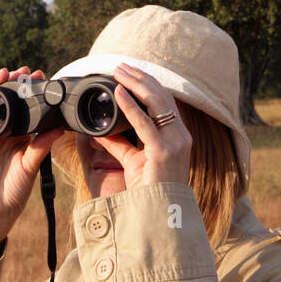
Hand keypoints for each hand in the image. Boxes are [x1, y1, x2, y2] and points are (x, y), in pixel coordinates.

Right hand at [0, 66, 65, 229]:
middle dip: (13, 84)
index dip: (29, 92)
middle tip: (25, 71)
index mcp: (17, 137)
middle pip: (5, 102)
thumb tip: (59, 128)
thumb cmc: (13, 190)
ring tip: (3, 73)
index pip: (23, 108)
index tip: (41, 77)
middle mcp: (0, 133)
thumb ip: (41, 146)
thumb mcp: (30, 166)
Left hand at [88, 63, 191, 190]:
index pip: (165, 101)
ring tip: (119, 72)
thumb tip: (99, 131)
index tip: (130, 72)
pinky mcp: (163, 153)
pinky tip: (119, 93)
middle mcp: (181, 136)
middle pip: (162, 96)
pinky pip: (145, 123)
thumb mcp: (133, 161)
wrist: (158, 215)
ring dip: (136, 84)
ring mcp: (175, 143)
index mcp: (178, 136)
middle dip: (141, 78)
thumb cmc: (149, 190)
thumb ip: (119, 143)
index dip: (148, 83)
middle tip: (121, 66)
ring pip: (157, 103)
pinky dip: (131, 105)